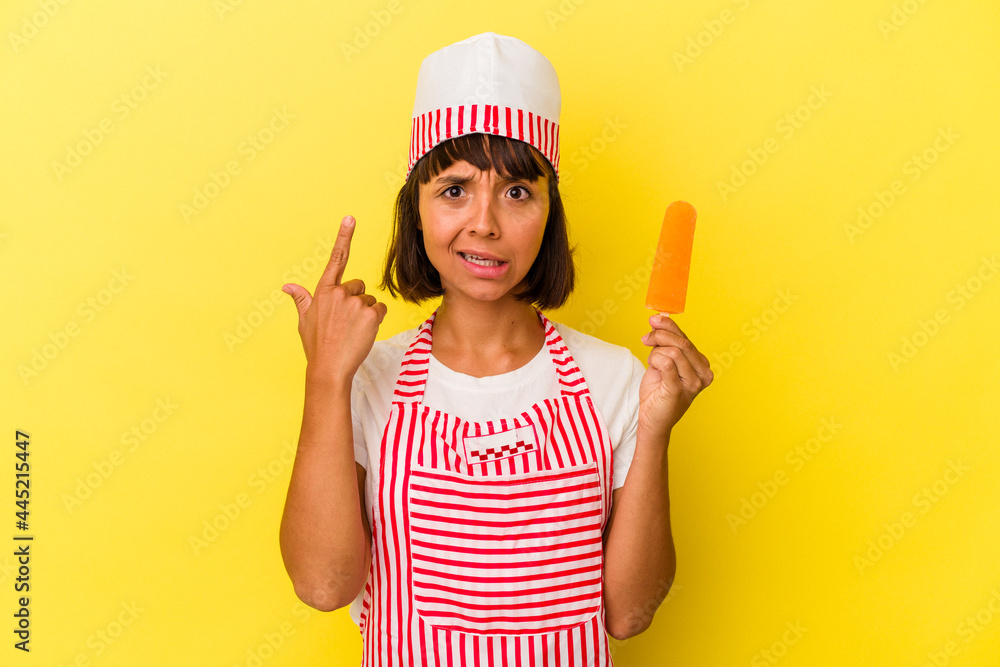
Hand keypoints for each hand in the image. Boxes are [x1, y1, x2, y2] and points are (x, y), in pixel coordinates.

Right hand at [282, 215, 387, 385]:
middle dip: (356, 301)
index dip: (344, 237)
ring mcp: (355, 303)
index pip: (336, 259)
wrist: (329, 368)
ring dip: (365, 314)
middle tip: (345, 323)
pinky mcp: (370, 313)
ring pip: (370, 301)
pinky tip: (363, 333)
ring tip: (352, 331)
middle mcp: (339, 293)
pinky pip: (380, 310)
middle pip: (358, 287)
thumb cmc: (316, 345)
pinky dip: (376, 321)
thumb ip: (301, 299)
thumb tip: (287, 286)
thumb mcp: (304, 320)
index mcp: (323, 291)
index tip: (350, 218)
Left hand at [638, 314, 712, 440]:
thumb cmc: (658, 391)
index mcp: (702, 366)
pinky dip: (656, 360)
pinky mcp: (678, 390)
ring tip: (651, 360)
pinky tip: (653, 365)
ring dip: (656, 351)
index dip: (668, 326)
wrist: (653, 419)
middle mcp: (703, 374)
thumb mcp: (662, 361)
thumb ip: (665, 342)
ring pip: (674, 352)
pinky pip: (667, 364)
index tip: (653, 320)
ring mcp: (693, 384)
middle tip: (646, 339)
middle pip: (682, 343)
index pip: (686, 338)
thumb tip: (658, 319)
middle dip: (660, 335)